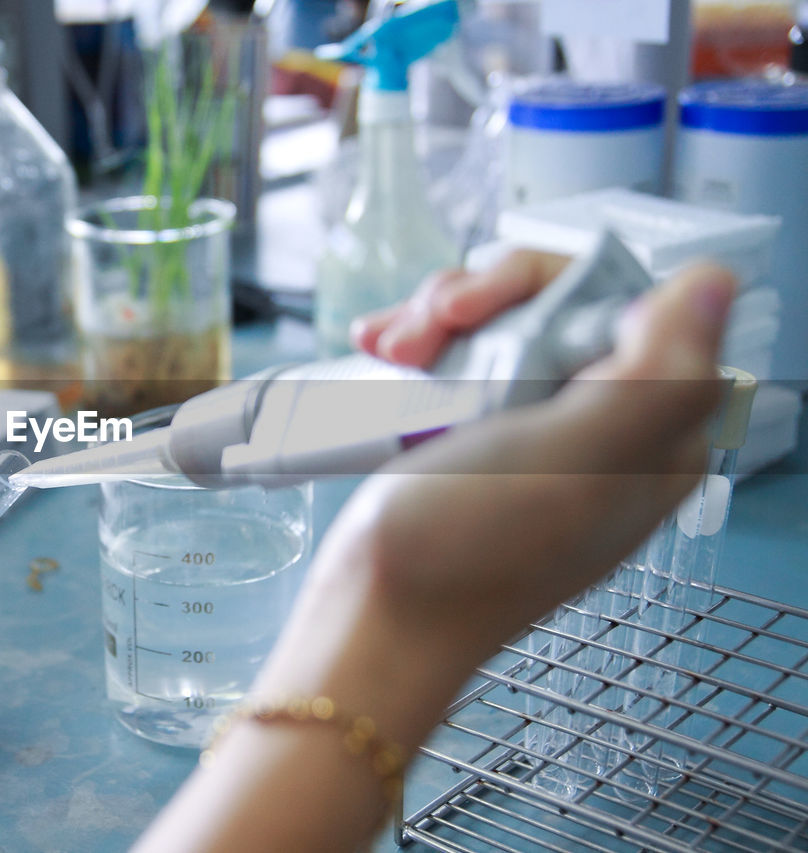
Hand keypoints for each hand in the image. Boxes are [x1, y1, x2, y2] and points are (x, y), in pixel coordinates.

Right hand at [136, 254, 735, 852]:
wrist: (374, 617)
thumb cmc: (460, 556)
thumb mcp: (568, 461)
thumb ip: (657, 378)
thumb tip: (713, 282)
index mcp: (656, 437)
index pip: (631, 301)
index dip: (550, 286)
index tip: (480, 314)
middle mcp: (607, 431)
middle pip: (560, 303)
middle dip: (479, 302)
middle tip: (422, 335)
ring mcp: (539, 434)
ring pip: (505, 322)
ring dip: (437, 320)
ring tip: (392, 352)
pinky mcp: (482, 438)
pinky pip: (465, 358)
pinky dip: (423, 345)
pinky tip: (384, 354)